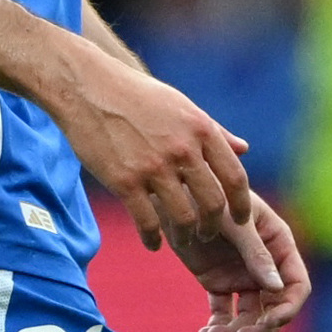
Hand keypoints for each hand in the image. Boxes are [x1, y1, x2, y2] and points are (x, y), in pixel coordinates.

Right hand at [53, 42, 257, 251]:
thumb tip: (244, 149)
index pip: (235, 177)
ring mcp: (153, 167)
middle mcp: (182, 150)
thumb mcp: (183, 106)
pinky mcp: (124, 181)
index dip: (242, 204)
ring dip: (186, 237)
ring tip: (183, 240)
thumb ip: (215, 131)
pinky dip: (153, 239)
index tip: (242, 219)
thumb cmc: (138, 96)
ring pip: (183, 218)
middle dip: (214, 226)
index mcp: (201, 130)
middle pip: (213, 203)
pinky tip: (153, 244)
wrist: (88, 88)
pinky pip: (147, 221)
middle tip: (208, 234)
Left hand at [171, 190, 310, 331]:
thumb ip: (256, 254)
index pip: (296, 284)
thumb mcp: (235, 223)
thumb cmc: (209, 195)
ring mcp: (243, 276)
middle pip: (275, 308)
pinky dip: (215, 329)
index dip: (287, 308)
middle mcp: (266, 265)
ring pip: (250, 317)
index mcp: (279, 245)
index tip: (268, 323)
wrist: (173, 193)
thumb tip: (277, 288)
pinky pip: (223, 314)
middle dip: (261, 328)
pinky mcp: (219, 284)